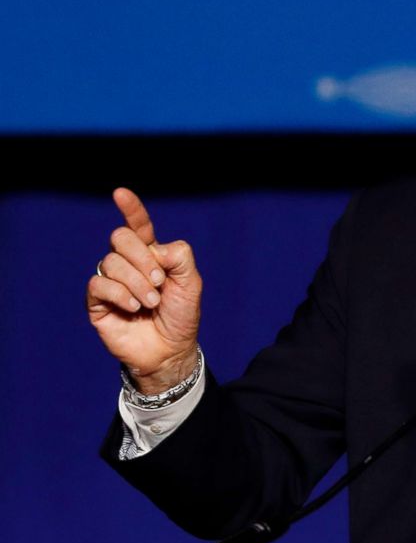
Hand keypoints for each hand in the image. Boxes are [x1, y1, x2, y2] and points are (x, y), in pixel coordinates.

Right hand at [87, 187, 202, 393]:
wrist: (170, 350)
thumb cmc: (181, 315)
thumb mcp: (191, 282)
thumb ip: (179, 256)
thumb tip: (154, 247)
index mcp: (151, 254)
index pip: (138, 225)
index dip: (130, 208)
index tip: (120, 193)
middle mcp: (128, 263)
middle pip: (121, 238)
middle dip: (143, 258)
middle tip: (160, 282)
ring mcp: (111, 281)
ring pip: (111, 261)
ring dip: (137, 283)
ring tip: (151, 302)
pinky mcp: (97, 301)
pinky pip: (99, 284)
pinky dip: (121, 294)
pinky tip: (134, 308)